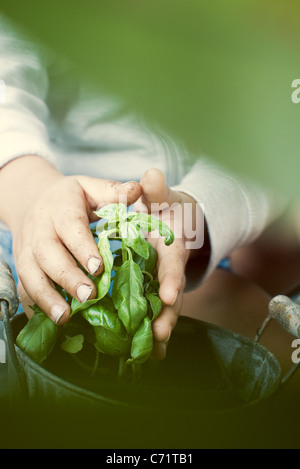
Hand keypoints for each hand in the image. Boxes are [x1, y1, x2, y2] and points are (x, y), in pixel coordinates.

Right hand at [2, 157, 141, 323]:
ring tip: (64, 317)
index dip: (82, 247)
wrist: (31, 200)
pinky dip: (33, 307)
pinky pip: (23, 288)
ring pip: (30, 274)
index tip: (98, 268)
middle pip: (47, 254)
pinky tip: (49, 323)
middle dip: (67, 277)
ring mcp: (26, 250)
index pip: (70, 228)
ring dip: (46, 297)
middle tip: (88, 296)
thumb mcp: (90, 187)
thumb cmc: (69, 197)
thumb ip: (113, 191)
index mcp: (60, 208)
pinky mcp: (21, 266)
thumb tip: (137, 189)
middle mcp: (39, 230)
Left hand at [136, 168, 204, 359]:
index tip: (169, 294)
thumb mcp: (163, 197)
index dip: (172, 278)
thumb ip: (157, 190)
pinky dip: (152, 330)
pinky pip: (153, 310)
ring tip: (152, 352)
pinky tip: (148, 351)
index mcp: (173, 247)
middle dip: (167, 314)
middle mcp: (170, 269)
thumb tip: (151, 174)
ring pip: (163, 308)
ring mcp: (163, 281)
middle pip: (171, 294)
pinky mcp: (155, 289)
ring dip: (159, 328)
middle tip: (160, 334)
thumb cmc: (168, 208)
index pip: (173, 264)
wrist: (176, 220)